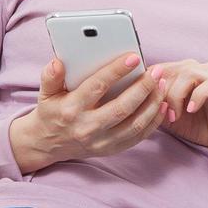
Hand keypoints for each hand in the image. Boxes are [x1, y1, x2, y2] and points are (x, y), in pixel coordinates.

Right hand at [29, 52, 169, 164]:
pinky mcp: (111, 149)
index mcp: (71, 110)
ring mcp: (101, 142)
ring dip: (152, 104)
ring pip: (134, 123)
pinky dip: (154, 121)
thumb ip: (50, 76)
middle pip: (122, 107)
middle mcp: (87, 128)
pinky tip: (162, 105)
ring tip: (162, 85)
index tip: (134, 57)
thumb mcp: (46, 93)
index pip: (97, 87)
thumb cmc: (51, 112)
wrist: (48, 144)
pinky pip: (138, 136)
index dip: (117, 71)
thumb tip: (57, 62)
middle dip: (143, 87)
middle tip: (156, 71)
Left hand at [148, 59, 207, 157]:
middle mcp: (198, 69)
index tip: (141, 102)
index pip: (159, 67)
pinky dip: (196, 98)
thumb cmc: (199, 126)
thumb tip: (131, 98)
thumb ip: (154, 104)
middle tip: (161, 113)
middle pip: (171, 69)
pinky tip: (191, 111)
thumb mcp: (169, 115)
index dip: (147, 83)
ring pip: (188, 74)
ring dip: (177, 96)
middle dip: (161, 92)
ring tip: (175, 116)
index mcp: (183, 72)